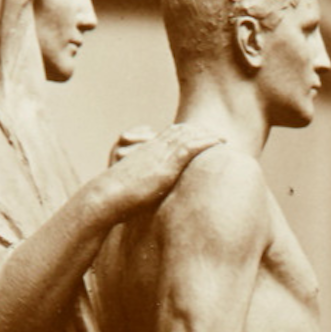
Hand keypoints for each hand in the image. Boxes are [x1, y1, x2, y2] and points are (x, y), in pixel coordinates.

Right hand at [102, 124, 216, 218]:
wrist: (107, 196)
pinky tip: (219, 142)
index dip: (185, 134)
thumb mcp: (130, 189)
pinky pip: (192, 146)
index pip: (168, 135)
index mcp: (146, 152)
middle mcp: (154, 148)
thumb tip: (144, 200)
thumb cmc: (114, 199)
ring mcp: (161, 154)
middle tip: (216, 135)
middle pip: (181, 131)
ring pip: (189, 135)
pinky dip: (207, 141)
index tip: (198, 136)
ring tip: (223, 138)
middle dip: (199, 131)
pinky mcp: (167, 164)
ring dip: (208, 134)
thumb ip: (141, 187)